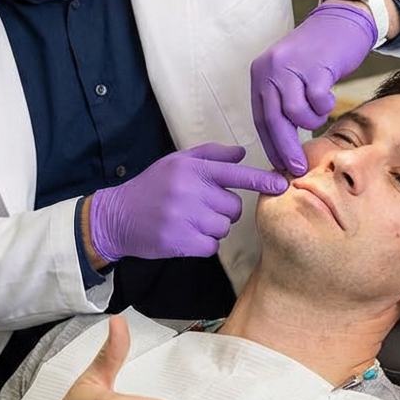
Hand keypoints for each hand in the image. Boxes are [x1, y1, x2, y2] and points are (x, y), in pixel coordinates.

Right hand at [88, 142, 287, 263]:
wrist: (117, 216)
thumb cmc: (152, 186)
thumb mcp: (177, 162)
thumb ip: (211, 155)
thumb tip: (242, 154)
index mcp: (192, 169)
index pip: (235, 174)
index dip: (261, 180)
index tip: (282, 185)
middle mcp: (190, 191)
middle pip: (233, 207)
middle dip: (223, 210)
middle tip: (200, 207)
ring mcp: (184, 218)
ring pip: (223, 228)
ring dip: (212, 228)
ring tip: (190, 221)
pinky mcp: (180, 242)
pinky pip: (211, 246)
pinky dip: (203, 244)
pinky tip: (185, 235)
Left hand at [250, 2, 376, 175]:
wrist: (341, 22)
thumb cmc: (317, 53)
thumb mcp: (289, 73)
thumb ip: (282, 100)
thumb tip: (284, 143)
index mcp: (261, 73)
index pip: (260, 117)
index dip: (270, 143)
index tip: (278, 163)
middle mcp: (271, 69)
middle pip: (273, 120)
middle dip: (285, 148)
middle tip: (296, 167)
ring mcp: (291, 67)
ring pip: (296, 113)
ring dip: (312, 119)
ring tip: (321, 110)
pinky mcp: (315, 67)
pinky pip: (317, 101)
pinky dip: (325, 106)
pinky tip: (329, 98)